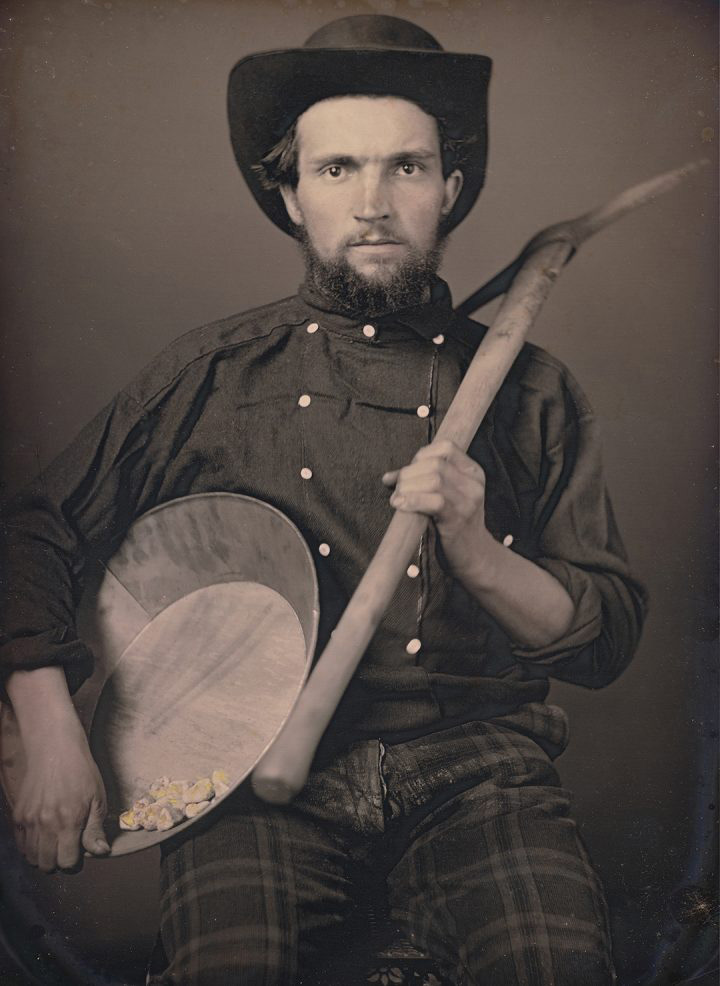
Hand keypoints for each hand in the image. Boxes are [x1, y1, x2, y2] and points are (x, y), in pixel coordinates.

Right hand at [13, 720, 108, 872]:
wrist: (54, 749)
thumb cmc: (81, 771)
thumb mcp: (97, 798)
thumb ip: (96, 828)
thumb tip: (101, 852)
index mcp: (68, 821)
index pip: (66, 862)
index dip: (75, 862)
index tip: (80, 853)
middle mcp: (45, 824)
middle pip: (46, 864)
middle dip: (59, 863)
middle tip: (67, 850)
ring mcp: (29, 820)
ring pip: (31, 857)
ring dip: (44, 857)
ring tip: (55, 844)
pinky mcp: (19, 814)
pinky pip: (20, 845)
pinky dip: (30, 848)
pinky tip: (42, 838)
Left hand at [382, 439, 492, 574]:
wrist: (473, 556)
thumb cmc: (453, 525)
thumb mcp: (442, 498)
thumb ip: (421, 482)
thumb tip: (388, 477)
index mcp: (473, 472)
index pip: (445, 448)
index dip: (421, 455)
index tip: (408, 472)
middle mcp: (474, 483)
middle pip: (435, 464)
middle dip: (409, 473)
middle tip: (397, 488)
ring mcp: (469, 501)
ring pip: (434, 479)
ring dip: (408, 487)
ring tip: (397, 498)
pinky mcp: (459, 519)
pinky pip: (434, 501)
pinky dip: (412, 500)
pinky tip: (400, 504)